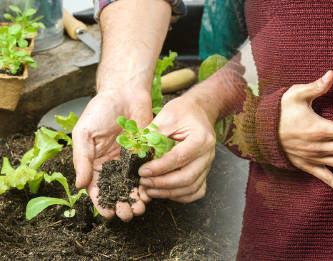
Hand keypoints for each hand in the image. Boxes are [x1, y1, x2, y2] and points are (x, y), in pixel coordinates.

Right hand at [72, 90, 151, 220]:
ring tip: (140, 209)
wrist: (125, 92)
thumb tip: (80, 186)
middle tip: (127, 215)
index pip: (96, 189)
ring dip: (136, 200)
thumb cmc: (100, 109)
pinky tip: (151, 193)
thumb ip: (82, 159)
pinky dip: (149, 185)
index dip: (101, 203)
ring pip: (133, 187)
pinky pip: (147, 174)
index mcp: (94, 163)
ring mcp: (130, 161)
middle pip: (116, 192)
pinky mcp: (145, 155)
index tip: (108, 214)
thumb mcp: (85, 133)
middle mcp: (112, 166)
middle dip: (121, 205)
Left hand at [137, 96, 215, 202]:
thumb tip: (137, 152)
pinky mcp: (204, 172)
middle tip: (144, 182)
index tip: (142, 171)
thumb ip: (154, 134)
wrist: (200, 111)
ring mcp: (208, 165)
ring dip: (169, 192)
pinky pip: (197, 191)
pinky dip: (181, 196)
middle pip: (187, 178)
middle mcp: (207, 154)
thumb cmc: (184, 111)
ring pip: (191, 188)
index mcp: (201, 139)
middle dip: (162, 184)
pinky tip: (166, 192)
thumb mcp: (168, 115)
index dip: (159, 168)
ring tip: (150, 189)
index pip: (179, 158)